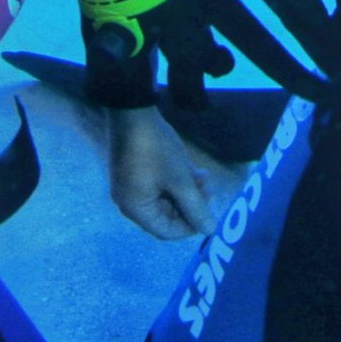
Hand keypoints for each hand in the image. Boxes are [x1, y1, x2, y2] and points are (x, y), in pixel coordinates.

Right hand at [107, 104, 214, 240]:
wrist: (133, 110)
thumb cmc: (156, 149)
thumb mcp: (180, 180)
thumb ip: (196, 207)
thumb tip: (209, 230)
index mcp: (136, 208)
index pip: (166, 231)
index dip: (190, 226)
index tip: (210, 213)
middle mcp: (129, 202)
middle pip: (165, 215)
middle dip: (190, 203)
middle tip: (209, 187)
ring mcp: (130, 186)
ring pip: (164, 198)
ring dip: (186, 191)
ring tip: (204, 176)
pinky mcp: (133, 171)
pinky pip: (157, 185)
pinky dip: (175, 181)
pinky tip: (192, 170)